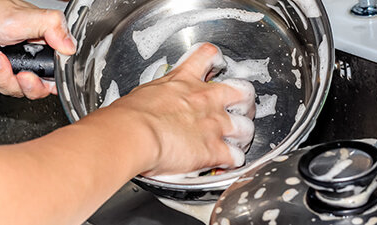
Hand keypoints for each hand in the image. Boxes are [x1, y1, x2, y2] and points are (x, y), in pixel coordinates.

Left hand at [0, 0, 75, 98]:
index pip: (63, 74)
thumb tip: (71, 47)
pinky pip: (7, 86)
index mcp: (51, 47)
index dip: (55, 81)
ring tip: (2, 59)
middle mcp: (37, 59)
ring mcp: (21, 68)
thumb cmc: (0, 12)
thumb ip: (55, 27)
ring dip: (9, 78)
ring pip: (22, 90)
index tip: (41, 76)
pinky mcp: (6, 75)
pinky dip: (0, 76)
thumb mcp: (30, 16)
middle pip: (43, 88)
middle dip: (30, 85)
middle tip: (22, 75)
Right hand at [95, 43, 255, 175]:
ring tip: (238, 141)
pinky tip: (227, 163)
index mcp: (186, 81)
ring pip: (246, 127)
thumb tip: (155, 104)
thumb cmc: (130, 115)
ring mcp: (214, 124)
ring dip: (244, 136)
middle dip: (244, 102)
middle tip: (239, 109)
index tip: (216, 67)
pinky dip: (233, 161)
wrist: (134, 133)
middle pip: (243, 91)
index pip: (208, 56)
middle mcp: (206, 99)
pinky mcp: (214, 149)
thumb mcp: (146, 92)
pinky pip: (236, 156)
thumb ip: (160, 96)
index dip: (216, 61)